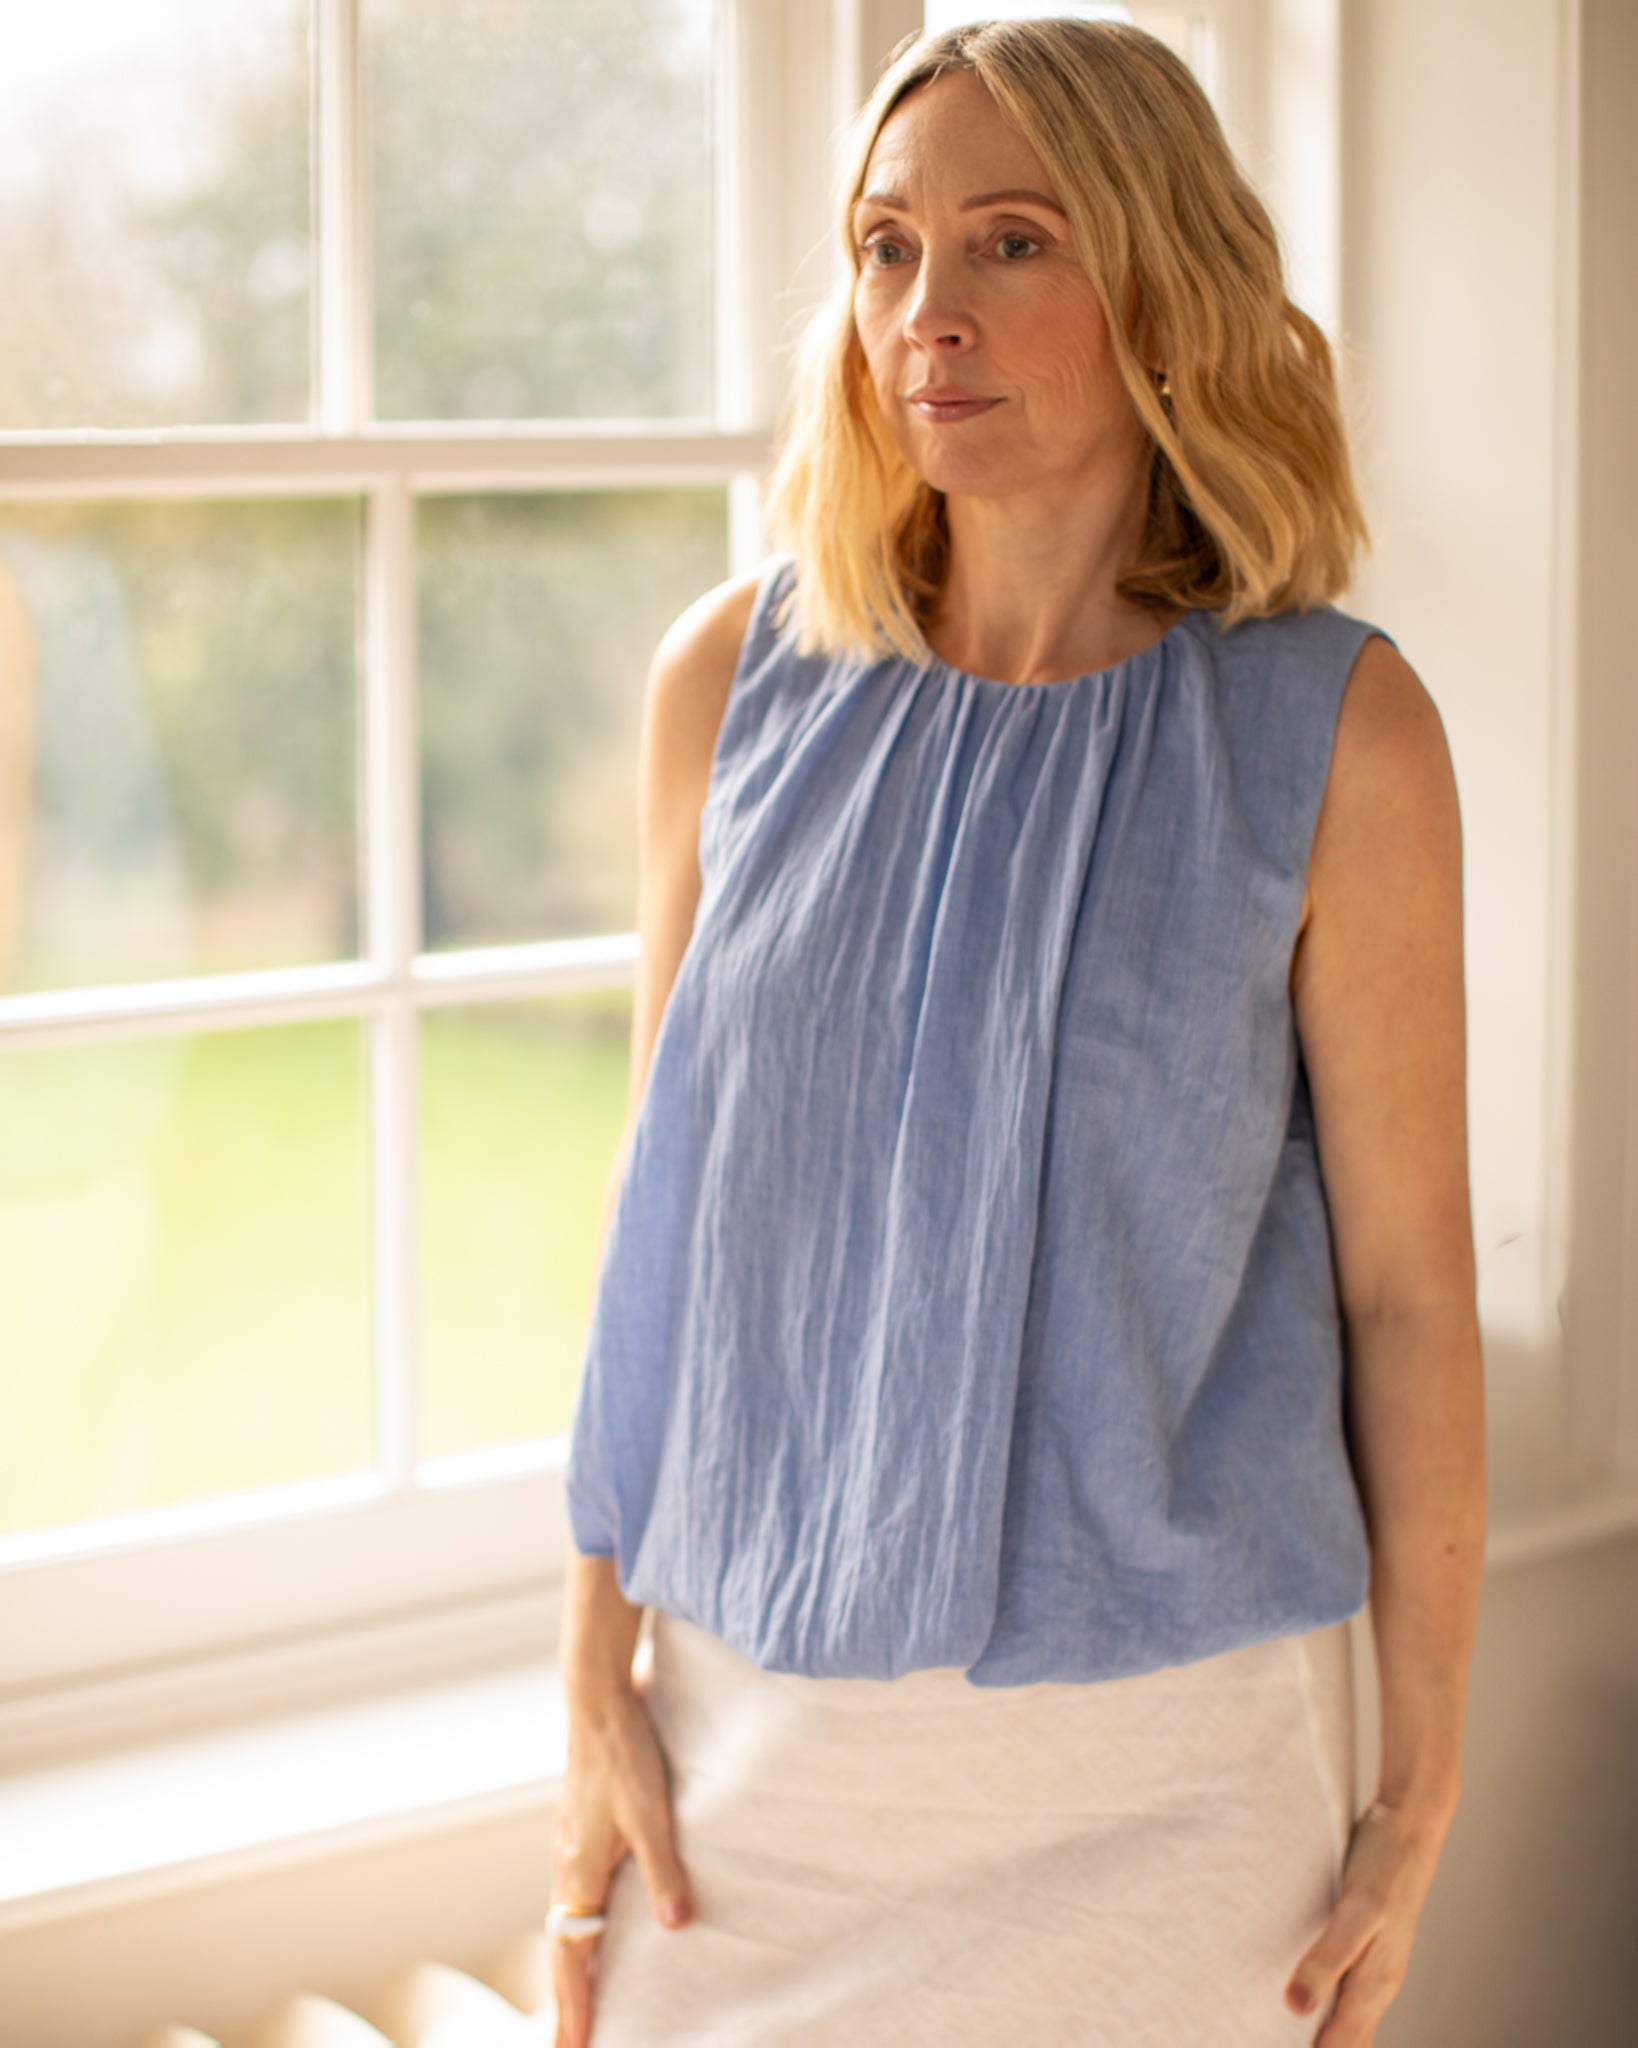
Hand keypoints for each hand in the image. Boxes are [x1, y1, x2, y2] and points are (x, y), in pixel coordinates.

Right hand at [551, 1672, 694, 2047]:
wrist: (597, 1699)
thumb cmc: (624, 1754)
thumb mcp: (651, 1811)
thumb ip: (664, 1869)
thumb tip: (676, 1927)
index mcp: (577, 1871)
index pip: (571, 1957)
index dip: (572, 2006)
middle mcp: (567, 1867)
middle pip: (562, 1950)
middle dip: (566, 2000)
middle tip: (570, 2045)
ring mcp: (571, 1848)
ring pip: (567, 1923)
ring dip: (574, 1966)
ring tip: (583, 2001)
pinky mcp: (582, 1831)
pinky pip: (577, 1897)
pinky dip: (583, 1929)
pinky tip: (601, 1929)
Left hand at [1283, 1795, 1455, 2043]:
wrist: (1410, 1821)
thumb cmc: (1384, 1865)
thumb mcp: (1356, 1910)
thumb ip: (1327, 1958)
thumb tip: (1295, 2009)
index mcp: (1376, 1983)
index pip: (1343, 2044)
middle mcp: (1378, 1980)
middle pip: (1349, 2037)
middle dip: (1319, 2047)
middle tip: (1271, 2044)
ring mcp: (1374, 1960)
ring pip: (1349, 2015)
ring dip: (1323, 2031)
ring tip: (1282, 2035)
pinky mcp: (1364, 1939)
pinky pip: (1345, 1986)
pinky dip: (1326, 2001)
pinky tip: (1302, 1995)